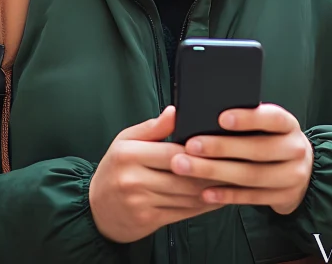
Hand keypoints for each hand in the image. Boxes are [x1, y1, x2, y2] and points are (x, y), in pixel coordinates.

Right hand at [89, 106, 224, 243]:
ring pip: (186, 196)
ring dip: (212, 189)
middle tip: (235, 163)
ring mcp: (141, 202)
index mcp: (129, 154)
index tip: (220, 145)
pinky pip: (183, 213)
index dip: (199, 150)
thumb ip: (153, 127)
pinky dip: (203, 206)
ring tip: (232, 179)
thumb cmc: (115, 168)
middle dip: (211, 171)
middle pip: (182, 175)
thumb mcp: (126, 140)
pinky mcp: (149, 220)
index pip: (172, 151)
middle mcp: (134, 179)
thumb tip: (175, 111)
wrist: (96, 209)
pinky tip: (217, 197)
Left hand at [169, 103, 313, 215]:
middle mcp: (294, 149)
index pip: (271, 118)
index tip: (221, 118)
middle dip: (221, 147)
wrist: (302, 170)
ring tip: (187, 167)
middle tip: (190, 145)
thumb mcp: (269, 125)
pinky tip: (205, 191)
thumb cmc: (273, 139)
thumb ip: (248, 119)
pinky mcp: (283, 197)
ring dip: (216, 172)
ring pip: (251, 175)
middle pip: (257, 149)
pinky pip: (251, 197)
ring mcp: (292, 176)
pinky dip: (226, 195)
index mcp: (288, 124)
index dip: (248, 118)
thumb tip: (210, 112)